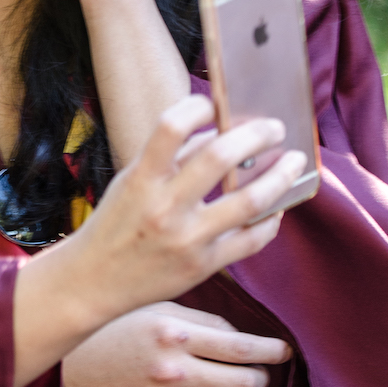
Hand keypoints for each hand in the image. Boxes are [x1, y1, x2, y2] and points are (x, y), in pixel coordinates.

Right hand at [12, 94, 304, 386]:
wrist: (94, 282)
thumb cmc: (114, 225)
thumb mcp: (130, 183)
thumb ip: (171, 158)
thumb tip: (219, 131)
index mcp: (140, 180)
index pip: (172, 126)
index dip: (200, 107)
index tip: (218, 105)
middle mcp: (164, 208)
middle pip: (221, 157)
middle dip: (257, 135)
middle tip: (274, 127)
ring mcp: (186, 240)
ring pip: (250, 201)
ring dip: (280, 176)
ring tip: (293, 162)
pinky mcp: (202, 266)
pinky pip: (251, 240)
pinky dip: (271, 221)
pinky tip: (277, 208)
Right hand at [62, 302, 290, 386]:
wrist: (75, 367)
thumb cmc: (121, 330)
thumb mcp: (160, 311)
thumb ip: (205, 322)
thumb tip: (245, 341)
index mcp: (175, 334)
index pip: (242, 348)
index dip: (271, 351)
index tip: (283, 351)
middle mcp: (171, 370)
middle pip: (244, 383)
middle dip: (257, 377)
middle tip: (252, 372)